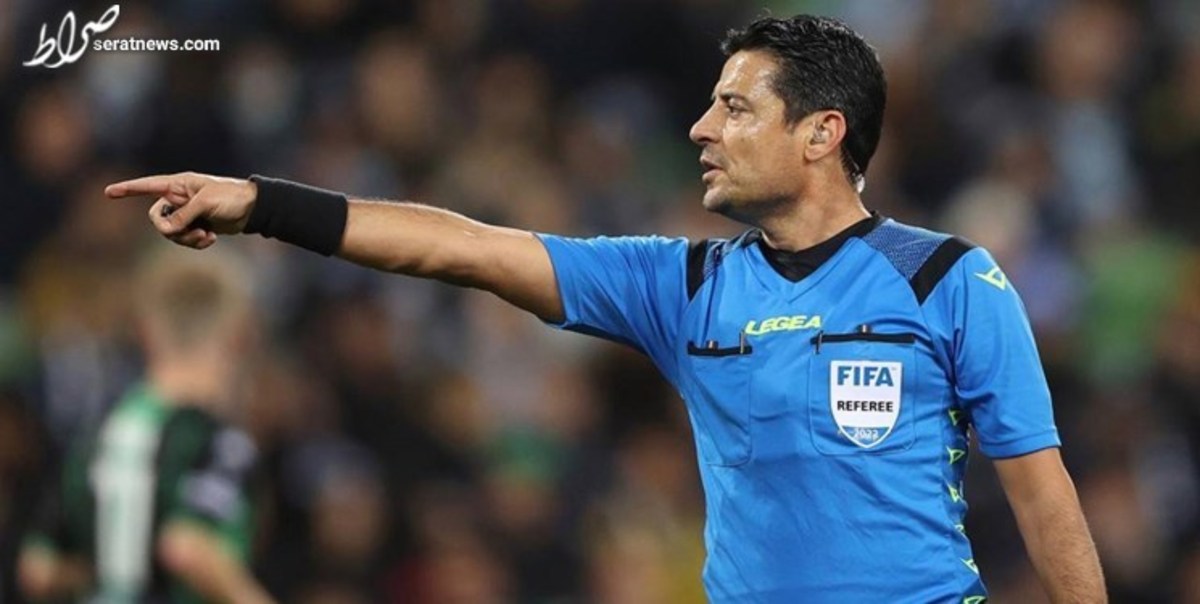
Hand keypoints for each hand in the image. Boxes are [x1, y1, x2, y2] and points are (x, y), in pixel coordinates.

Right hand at [105, 172, 257, 248]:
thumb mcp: (206, 203)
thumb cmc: (231, 197)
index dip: (128, 189)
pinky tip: (211, 238)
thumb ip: (184, 215)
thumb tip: (168, 230)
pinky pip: (185, 239)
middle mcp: (178, 198)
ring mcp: (186, 213)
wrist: (253, 209)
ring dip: (187, 238)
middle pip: (157, 218)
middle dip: (170, 229)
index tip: (108, 192)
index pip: (147, 186)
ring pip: (171, 233)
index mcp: (178, 184)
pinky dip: (196, 242)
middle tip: (189, 231)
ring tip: (206, 236)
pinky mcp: (196, 226)